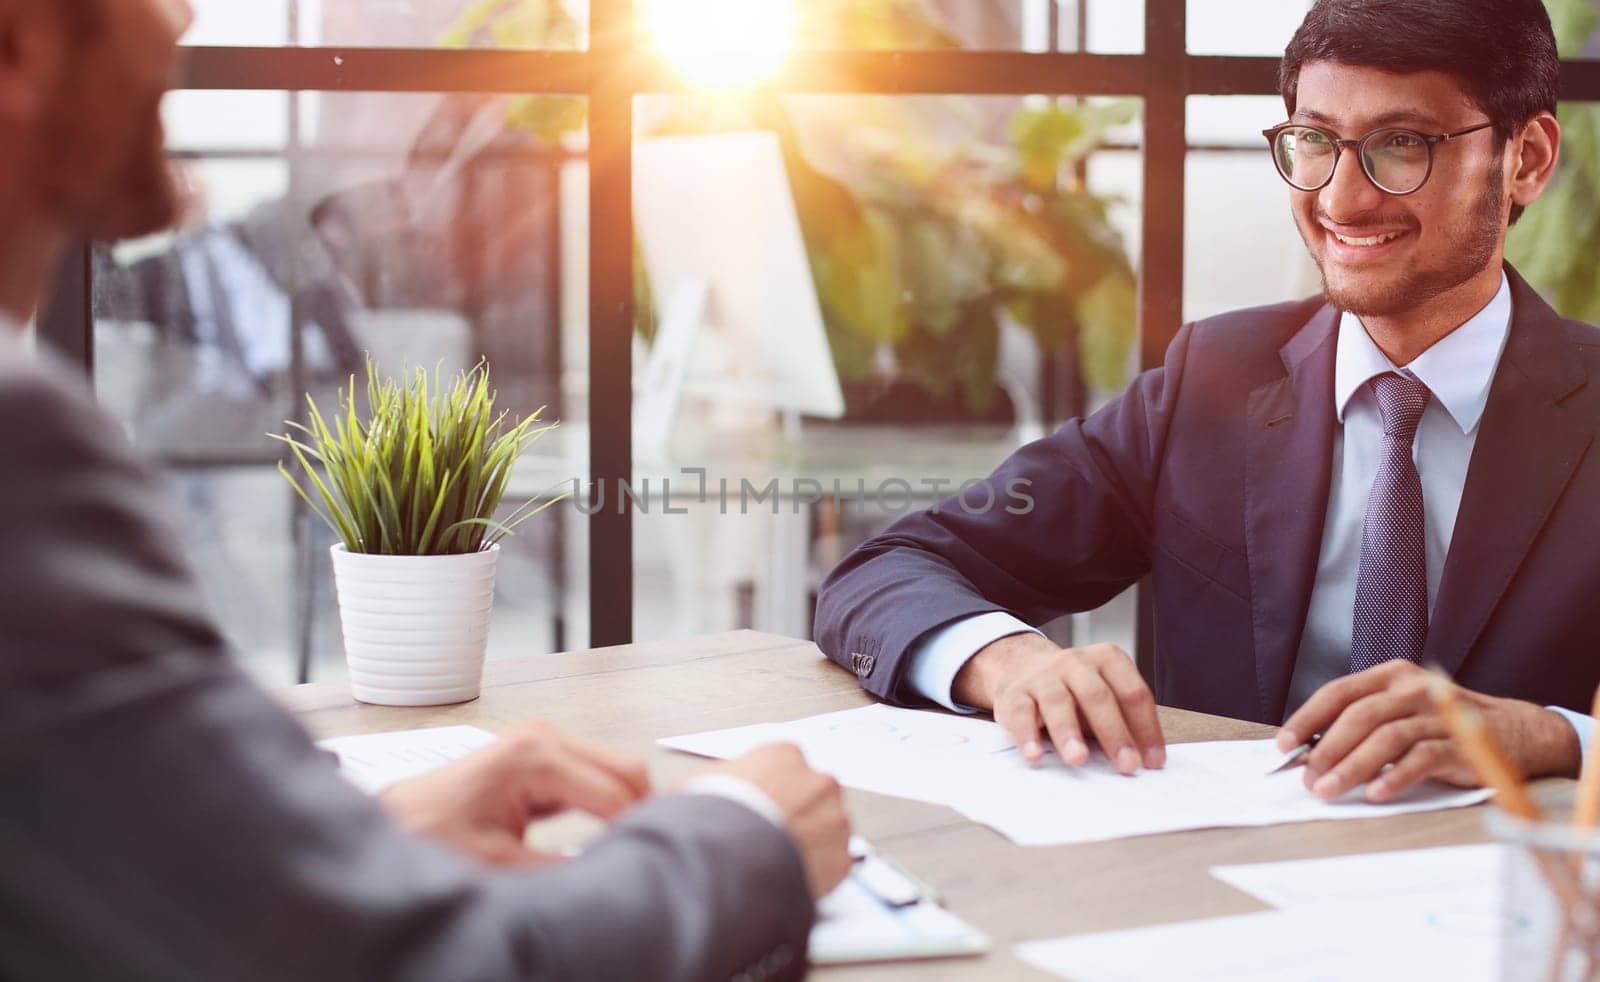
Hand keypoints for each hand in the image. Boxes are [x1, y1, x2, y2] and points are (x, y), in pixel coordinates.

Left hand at [379, 720, 650, 865]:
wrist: (393, 820)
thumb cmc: (428, 834)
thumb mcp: (497, 863)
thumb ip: (560, 870)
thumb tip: (611, 877)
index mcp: (535, 755)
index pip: (616, 794)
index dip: (636, 831)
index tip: (646, 866)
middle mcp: (544, 737)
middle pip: (627, 770)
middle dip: (640, 811)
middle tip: (641, 857)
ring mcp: (544, 740)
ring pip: (616, 769)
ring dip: (625, 805)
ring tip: (624, 849)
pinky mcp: (541, 753)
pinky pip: (594, 773)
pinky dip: (607, 801)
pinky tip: (604, 833)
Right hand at [703, 743, 851, 900]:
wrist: (726, 862)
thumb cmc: (709, 821)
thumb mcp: (691, 787)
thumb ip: (709, 784)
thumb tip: (690, 791)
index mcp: (784, 756)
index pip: (784, 768)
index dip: (769, 792)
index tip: (758, 808)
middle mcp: (817, 782)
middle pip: (811, 797)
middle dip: (795, 815)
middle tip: (768, 838)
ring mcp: (834, 821)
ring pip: (827, 831)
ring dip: (809, 844)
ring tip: (776, 863)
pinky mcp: (841, 860)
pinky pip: (832, 866)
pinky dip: (816, 874)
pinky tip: (788, 880)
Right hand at [952, 633, 1164, 773]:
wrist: (1021, 667)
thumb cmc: (1073, 691)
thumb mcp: (1102, 695)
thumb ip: (1122, 720)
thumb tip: (1144, 761)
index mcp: (1106, 659)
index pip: (1132, 692)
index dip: (1146, 728)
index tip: (1153, 762)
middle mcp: (1075, 662)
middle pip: (1097, 696)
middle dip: (1114, 733)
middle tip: (1127, 764)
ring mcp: (1043, 676)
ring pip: (1058, 702)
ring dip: (1069, 732)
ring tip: (1078, 759)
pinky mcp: (1014, 693)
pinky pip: (1021, 713)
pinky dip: (1027, 736)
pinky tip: (1034, 755)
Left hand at [1278, 660, 1580, 802]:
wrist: (1518, 733)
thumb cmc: (1444, 726)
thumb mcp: (1403, 713)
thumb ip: (1364, 725)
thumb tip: (1312, 754)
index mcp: (1392, 677)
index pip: (1339, 692)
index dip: (1307, 718)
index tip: (1283, 746)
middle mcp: (1414, 689)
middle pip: (1360, 715)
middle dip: (1327, 749)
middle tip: (1307, 779)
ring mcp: (1440, 714)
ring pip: (1387, 737)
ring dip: (1352, 766)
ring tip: (1329, 791)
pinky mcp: (1463, 743)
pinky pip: (1423, 758)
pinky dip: (1395, 776)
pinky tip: (1376, 794)